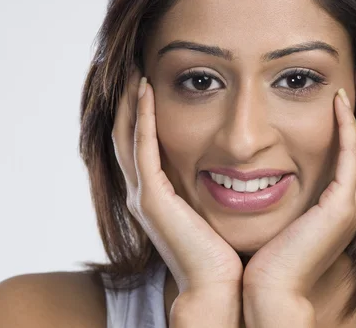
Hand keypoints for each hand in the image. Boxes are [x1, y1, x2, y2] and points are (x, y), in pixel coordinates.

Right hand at [111, 68, 242, 295]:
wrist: (219, 287)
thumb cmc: (222, 252)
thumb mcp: (212, 210)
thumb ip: (209, 187)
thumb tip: (232, 165)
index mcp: (156, 195)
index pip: (139, 144)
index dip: (139, 113)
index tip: (148, 82)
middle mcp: (142, 192)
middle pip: (124, 135)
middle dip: (128, 102)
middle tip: (132, 69)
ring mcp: (142, 195)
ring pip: (126, 136)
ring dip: (130, 102)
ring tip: (136, 71)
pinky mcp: (151, 198)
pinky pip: (142, 148)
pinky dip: (143, 118)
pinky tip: (147, 91)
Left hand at [242, 66, 355, 297]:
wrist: (269, 290)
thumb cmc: (268, 256)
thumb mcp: (283, 214)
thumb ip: (286, 191)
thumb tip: (269, 168)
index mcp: (341, 204)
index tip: (344, 90)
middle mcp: (354, 202)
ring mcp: (353, 205)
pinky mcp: (343, 207)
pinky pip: (352, 155)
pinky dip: (348, 126)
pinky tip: (339, 100)